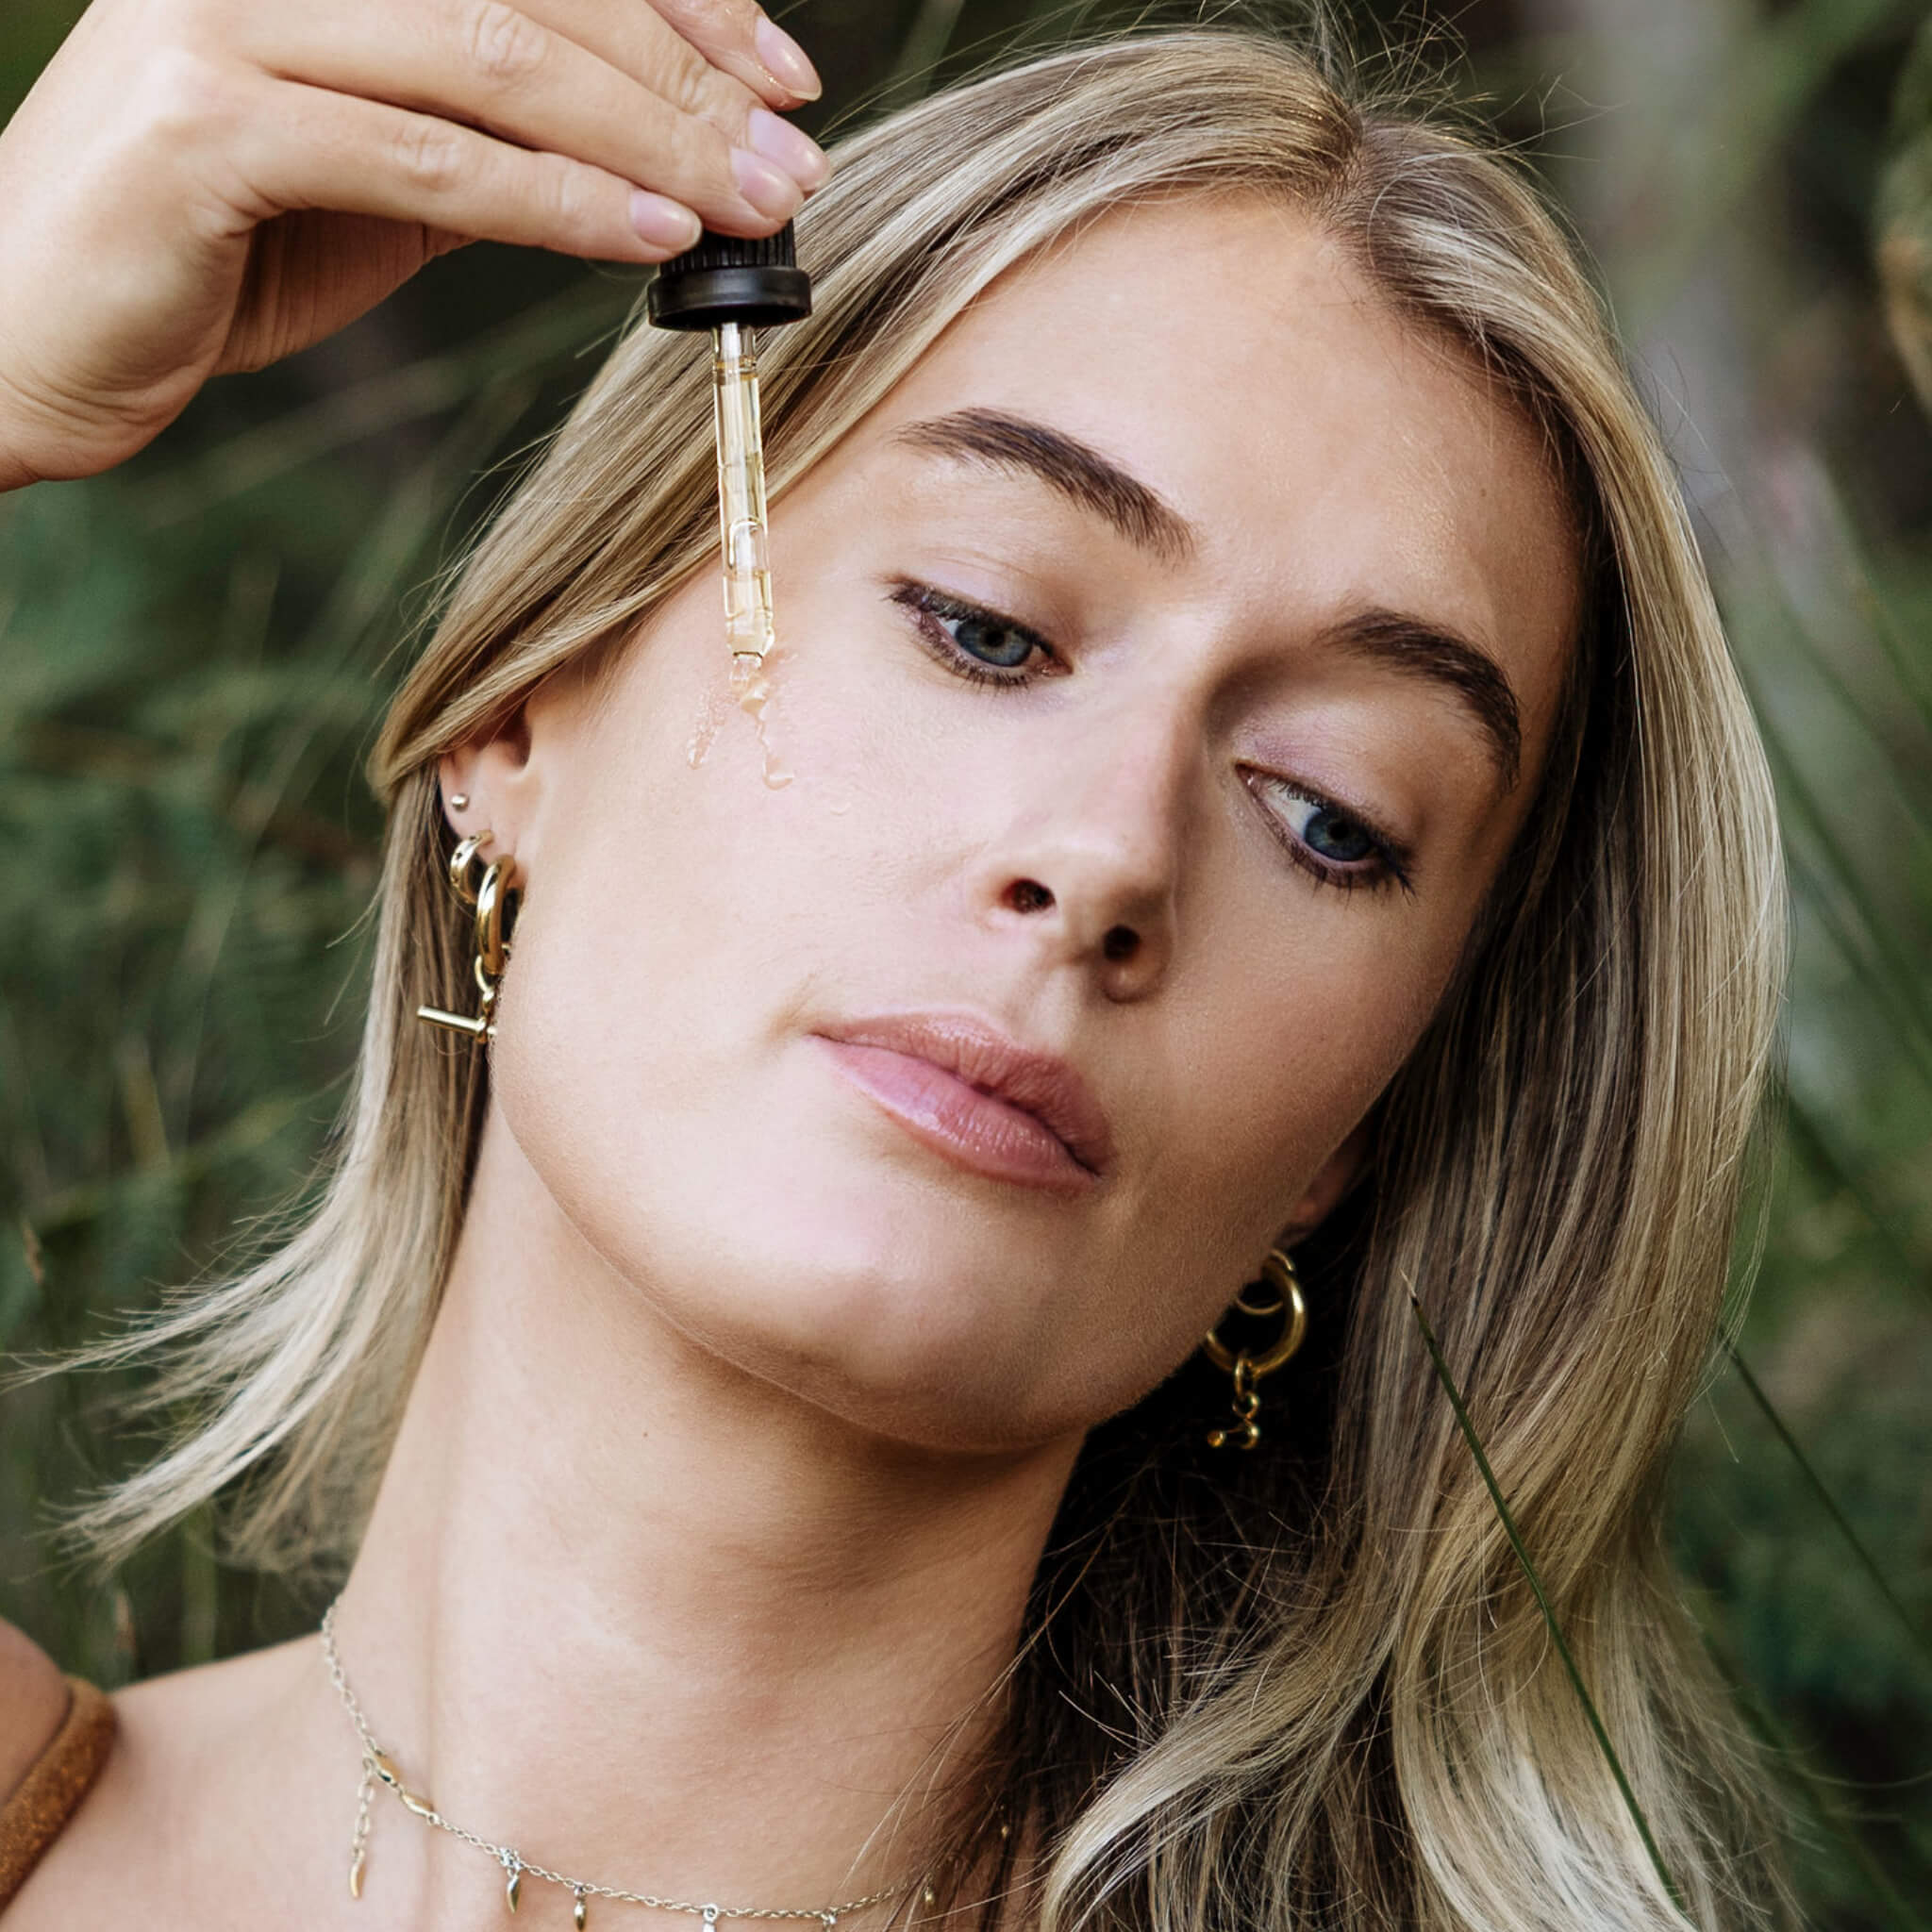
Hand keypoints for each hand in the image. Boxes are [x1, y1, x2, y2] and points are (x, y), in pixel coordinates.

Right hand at [0, 0, 826, 487]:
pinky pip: (426, 161)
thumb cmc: (206, 248)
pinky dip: (554, 202)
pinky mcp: (205, 125)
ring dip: (649, 140)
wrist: (21, 332)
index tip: (783, 75)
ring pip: (494, 60)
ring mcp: (224, 20)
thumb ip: (488, 136)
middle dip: (688, 79)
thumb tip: (655, 150)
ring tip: (751, 206)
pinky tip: (649, 238)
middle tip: (792, 160)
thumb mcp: (374, 173)